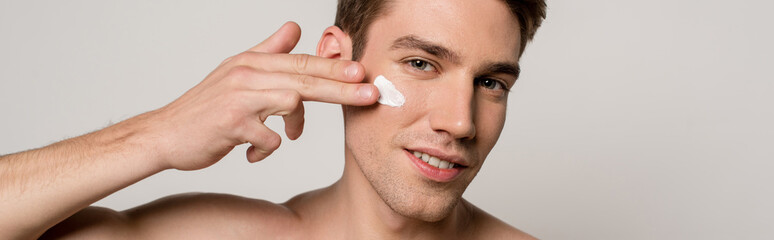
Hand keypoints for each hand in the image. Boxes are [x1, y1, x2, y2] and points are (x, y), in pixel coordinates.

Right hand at [144, 21, 377, 169]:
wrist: (164, 134)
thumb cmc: (205, 108)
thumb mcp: (236, 72)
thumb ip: (268, 51)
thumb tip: (294, 28)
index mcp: (250, 62)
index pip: (301, 61)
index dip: (334, 67)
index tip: (362, 73)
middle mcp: (246, 74)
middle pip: (304, 78)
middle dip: (342, 88)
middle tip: (369, 95)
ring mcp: (238, 98)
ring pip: (290, 101)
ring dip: (295, 124)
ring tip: (289, 134)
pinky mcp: (231, 124)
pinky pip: (270, 137)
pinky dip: (269, 148)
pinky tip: (256, 151)